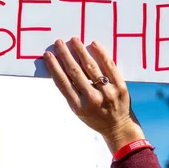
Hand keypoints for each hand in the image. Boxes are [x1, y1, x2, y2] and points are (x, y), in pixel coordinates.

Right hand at [43, 38, 144, 154]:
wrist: (119, 127)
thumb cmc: (94, 117)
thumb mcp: (78, 110)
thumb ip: (71, 91)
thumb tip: (61, 66)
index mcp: (78, 106)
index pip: (62, 83)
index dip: (54, 67)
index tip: (48, 55)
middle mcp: (92, 99)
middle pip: (75, 72)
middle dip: (65, 55)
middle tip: (59, 43)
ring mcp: (107, 92)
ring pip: (91, 67)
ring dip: (80, 51)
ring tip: (74, 40)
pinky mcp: (120, 86)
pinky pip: (109, 66)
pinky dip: (101, 54)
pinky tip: (94, 44)